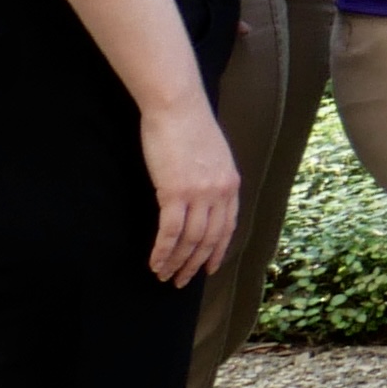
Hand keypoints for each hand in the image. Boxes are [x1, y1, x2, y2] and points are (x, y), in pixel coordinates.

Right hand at [139, 96, 240, 287]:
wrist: (177, 106)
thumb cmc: (189, 125)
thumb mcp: (212, 154)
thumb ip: (212, 177)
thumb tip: (203, 194)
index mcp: (231, 184)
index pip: (228, 226)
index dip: (218, 250)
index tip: (209, 267)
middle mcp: (220, 192)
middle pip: (209, 238)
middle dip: (195, 264)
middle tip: (181, 281)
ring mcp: (199, 193)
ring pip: (190, 240)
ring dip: (176, 262)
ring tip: (164, 276)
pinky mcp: (175, 192)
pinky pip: (170, 231)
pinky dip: (163, 250)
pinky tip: (155, 262)